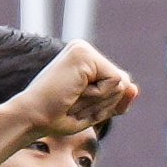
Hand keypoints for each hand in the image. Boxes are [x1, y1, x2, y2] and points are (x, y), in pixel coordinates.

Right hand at [7, 39, 141, 151]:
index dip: (105, 103)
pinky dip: (98, 95)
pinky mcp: (85, 54)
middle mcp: (84, 50)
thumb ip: (117, 100)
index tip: (76, 103)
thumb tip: (134, 87)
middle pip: (123, 83)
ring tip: (72, 98)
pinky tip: (75, 92)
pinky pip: (115, 82)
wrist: (33, 117)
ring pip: (121, 84)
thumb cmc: (58, 117)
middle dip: (104, 103)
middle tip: (73, 102)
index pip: (119, 84)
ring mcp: (84, 49)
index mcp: (85, 60)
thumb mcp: (95, 110)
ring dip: (99, 101)